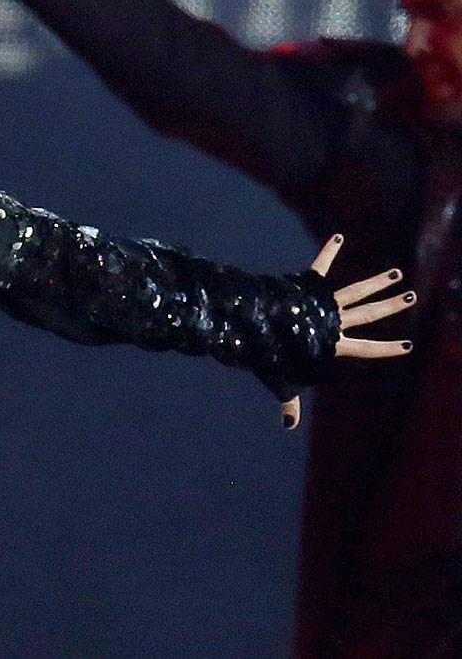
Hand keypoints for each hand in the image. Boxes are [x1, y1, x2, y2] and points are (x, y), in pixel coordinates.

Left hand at [281, 233, 415, 429]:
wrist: (250, 326)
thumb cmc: (266, 356)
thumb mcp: (281, 381)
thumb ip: (290, 403)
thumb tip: (288, 427)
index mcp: (331, 343)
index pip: (365, 348)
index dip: (386, 349)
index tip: (407, 346)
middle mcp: (332, 321)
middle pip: (367, 314)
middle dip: (390, 306)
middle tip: (411, 297)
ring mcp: (321, 301)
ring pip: (355, 291)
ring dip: (376, 282)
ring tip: (396, 273)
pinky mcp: (307, 286)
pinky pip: (320, 266)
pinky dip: (329, 251)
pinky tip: (339, 235)